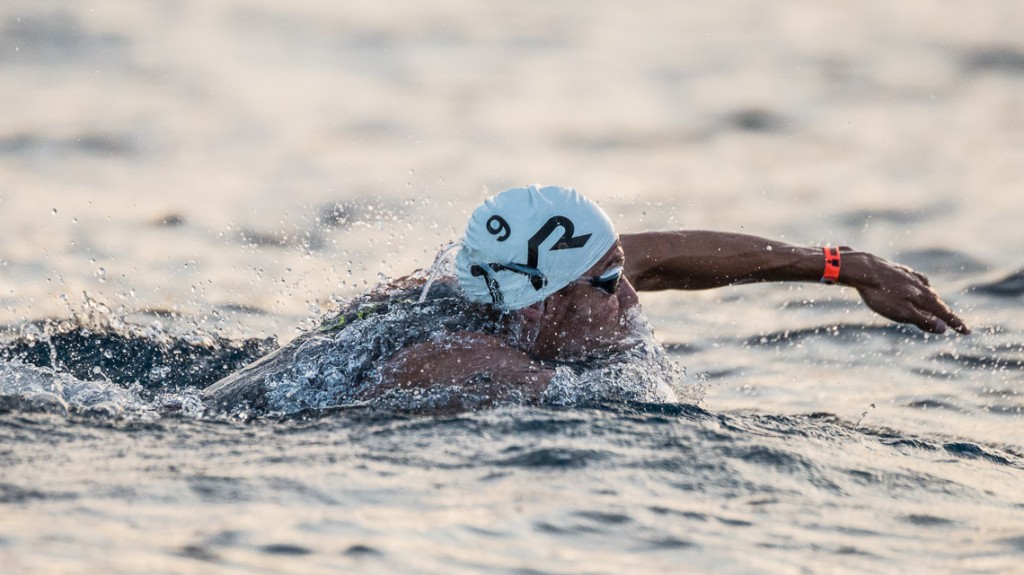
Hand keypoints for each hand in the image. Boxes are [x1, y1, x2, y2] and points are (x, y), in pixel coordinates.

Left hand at [842, 248, 969, 334]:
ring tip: (938, 306)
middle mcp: (920, 285)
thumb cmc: (880, 294)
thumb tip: (943, 328)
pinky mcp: (898, 271)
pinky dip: (922, 286)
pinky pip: (915, 280)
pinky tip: (921, 284)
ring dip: (934, 300)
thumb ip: (922, 320)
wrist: (863, 269)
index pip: (944, 314)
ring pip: (927, 290)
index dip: (955, 323)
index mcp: (923, 297)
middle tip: (954, 322)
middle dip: (945, 313)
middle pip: (936, 302)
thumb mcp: (901, 312)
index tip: (967, 331)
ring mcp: (909, 276)